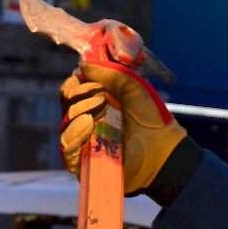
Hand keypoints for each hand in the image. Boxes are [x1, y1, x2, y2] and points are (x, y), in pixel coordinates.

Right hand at [60, 61, 186, 194]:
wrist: (161, 147)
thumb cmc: (150, 117)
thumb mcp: (133, 88)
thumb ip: (111, 75)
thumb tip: (84, 65)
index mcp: (95, 103)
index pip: (71, 91)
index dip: (74, 84)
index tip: (81, 77)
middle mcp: (86, 122)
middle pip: (67, 106)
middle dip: (79, 96)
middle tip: (100, 97)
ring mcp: (84, 142)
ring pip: (65, 125)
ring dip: (77, 113)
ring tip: (95, 111)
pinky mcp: (83, 163)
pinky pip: (69, 149)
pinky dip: (75, 134)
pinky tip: (87, 124)